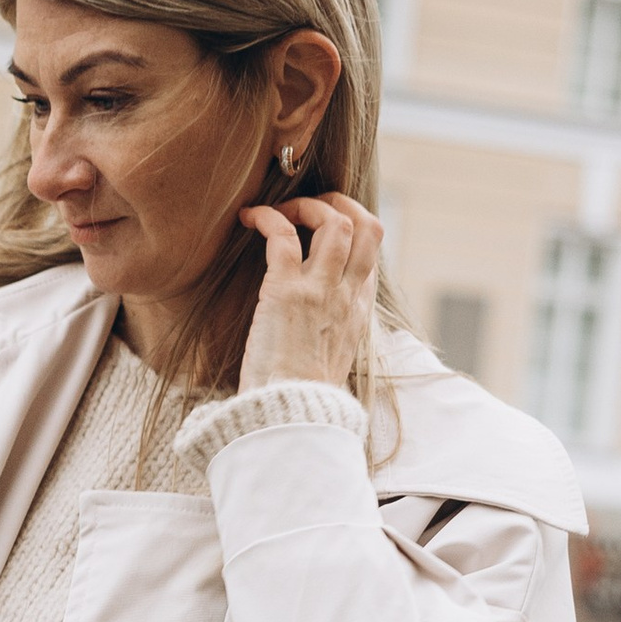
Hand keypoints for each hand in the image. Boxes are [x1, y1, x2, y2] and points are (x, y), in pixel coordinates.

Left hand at [235, 192, 383, 392]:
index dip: (352, 230)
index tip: (322, 229)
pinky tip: (249, 218)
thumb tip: (316, 324)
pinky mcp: (286, 292)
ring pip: (335, 222)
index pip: (371, 254)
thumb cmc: (300, 395)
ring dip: (305, 206)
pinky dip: (266, 217)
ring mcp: (320, 291)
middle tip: (307, 207)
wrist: (289, 417)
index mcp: (359, 311)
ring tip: (278, 211)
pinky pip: (282, 235)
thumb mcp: (330, 359)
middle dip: (339, 204)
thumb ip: (331, 330)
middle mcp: (347, 295)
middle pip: (368, 227)